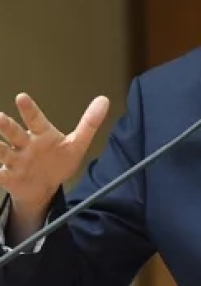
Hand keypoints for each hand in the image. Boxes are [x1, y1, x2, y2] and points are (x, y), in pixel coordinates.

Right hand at [0, 93, 109, 214]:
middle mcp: (25, 144)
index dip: (29, 109)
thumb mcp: (77, 144)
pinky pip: (0, 175)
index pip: (35, 119)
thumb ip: (89, 123)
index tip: (21, 97)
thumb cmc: (59, 161)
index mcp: (42, 134)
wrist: (45, 187)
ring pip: (2, 151)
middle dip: (6, 125)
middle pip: (14, 132)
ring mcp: (15, 160)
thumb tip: (104, 100)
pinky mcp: (9, 177)